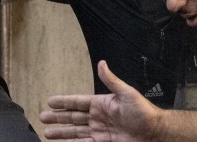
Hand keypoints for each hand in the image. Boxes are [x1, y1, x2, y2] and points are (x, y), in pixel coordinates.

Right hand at [41, 61, 161, 141]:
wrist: (154, 132)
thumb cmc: (143, 112)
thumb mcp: (126, 93)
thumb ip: (111, 81)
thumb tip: (101, 64)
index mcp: (101, 104)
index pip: (77, 102)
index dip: (63, 102)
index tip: (50, 102)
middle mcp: (98, 118)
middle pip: (72, 118)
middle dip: (57, 118)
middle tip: (42, 118)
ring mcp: (99, 131)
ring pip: (75, 132)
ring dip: (61, 133)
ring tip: (47, 133)